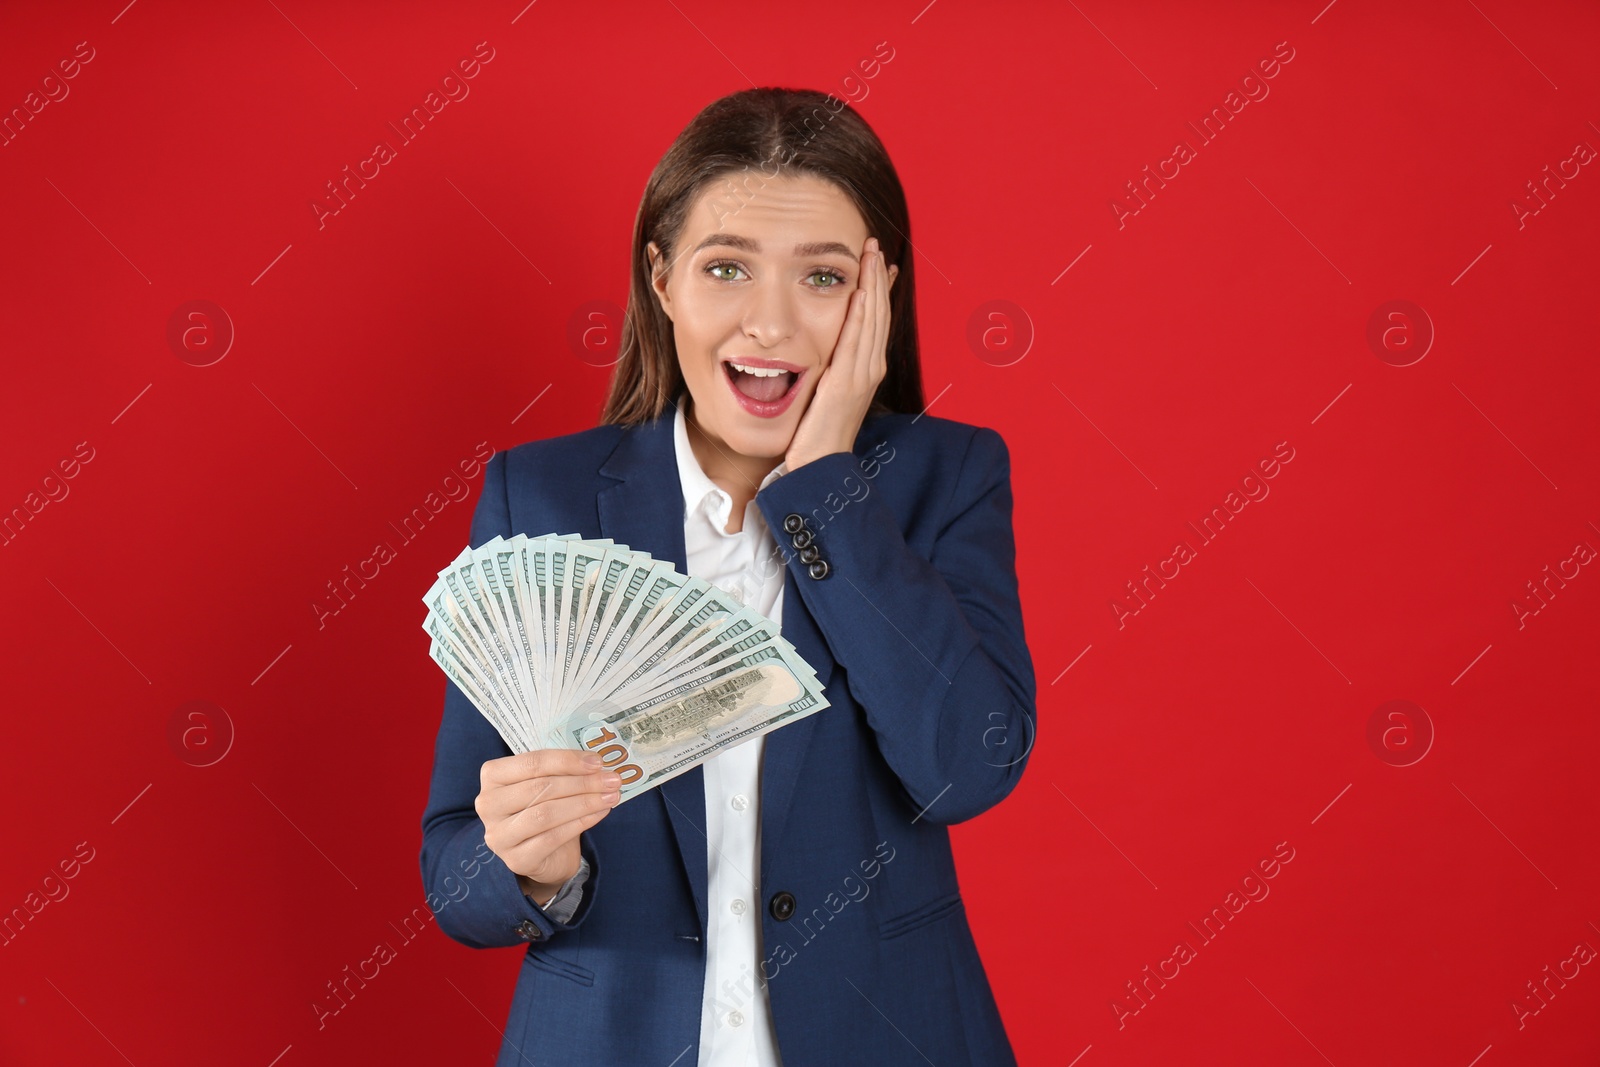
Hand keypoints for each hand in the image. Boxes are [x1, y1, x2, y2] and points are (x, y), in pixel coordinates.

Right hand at [475, 749, 619, 904]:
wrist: (544, 855)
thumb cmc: (544, 808)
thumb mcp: (548, 784)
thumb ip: (563, 771)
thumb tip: (597, 764)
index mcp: (493, 776)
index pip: (532, 762)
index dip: (568, 760)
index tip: (598, 762)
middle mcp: (488, 805)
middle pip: (540, 787)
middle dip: (582, 782)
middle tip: (612, 780)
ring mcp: (499, 835)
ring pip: (546, 813)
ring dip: (584, 802)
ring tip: (611, 796)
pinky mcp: (516, 859)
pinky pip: (553, 838)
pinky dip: (581, 823)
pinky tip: (601, 813)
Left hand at [785, 236, 895, 470]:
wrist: (819, 467)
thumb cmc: (817, 434)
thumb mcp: (825, 392)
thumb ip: (827, 369)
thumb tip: (820, 351)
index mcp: (866, 369)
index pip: (876, 320)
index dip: (878, 289)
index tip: (878, 263)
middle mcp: (871, 368)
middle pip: (879, 313)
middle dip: (878, 277)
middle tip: (874, 245)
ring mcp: (862, 375)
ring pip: (873, 320)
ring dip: (872, 284)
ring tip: (871, 254)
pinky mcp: (847, 382)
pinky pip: (856, 340)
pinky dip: (861, 313)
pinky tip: (860, 290)